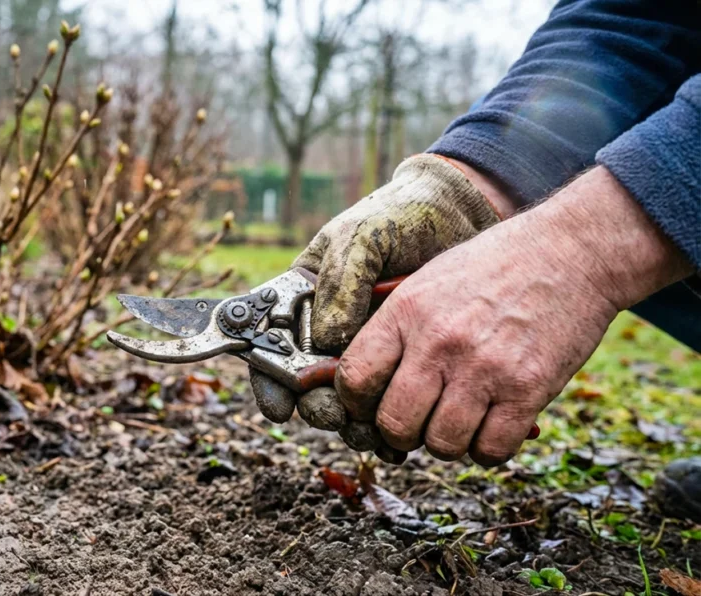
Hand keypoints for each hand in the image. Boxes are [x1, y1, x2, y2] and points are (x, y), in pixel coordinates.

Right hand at [250, 154, 503, 452]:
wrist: (460, 216)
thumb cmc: (397, 218)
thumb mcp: (361, 239)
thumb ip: (340, 284)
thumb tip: (325, 342)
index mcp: (301, 303)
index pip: (270, 347)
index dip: (268, 381)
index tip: (280, 406)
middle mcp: (326, 334)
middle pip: (308, 388)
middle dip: (318, 407)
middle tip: (336, 413)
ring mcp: (368, 353)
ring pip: (348, 405)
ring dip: (355, 424)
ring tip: (373, 429)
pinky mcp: (405, 367)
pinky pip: (391, 404)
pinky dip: (394, 425)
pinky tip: (404, 435)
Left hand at [336, 167, 692, 465]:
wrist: (569, 251)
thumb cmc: (492, 267)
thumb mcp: (426, 281)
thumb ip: (393, 328)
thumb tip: (354, 378)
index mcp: (406, 312)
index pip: (354, 378)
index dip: (356, 402)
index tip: (372, 404)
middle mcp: (439, 343)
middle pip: (394, 424)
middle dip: (401, 432)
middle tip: (418, 419)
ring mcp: (485, 369)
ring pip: (442, 445)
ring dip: (448, 441)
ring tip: (459, 417)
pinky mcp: (529, 390)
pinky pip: (492, 450)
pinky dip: (489, 448)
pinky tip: (493, 424)